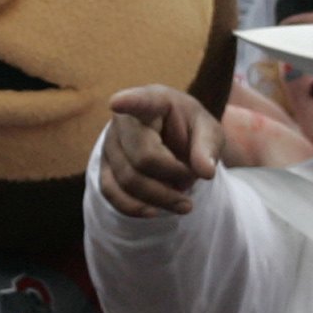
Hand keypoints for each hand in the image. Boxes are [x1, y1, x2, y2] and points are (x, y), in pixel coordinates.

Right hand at [97, 85, 220, 217]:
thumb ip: (209, 147)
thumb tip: (206, 172)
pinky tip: (155, 211)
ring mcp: (109, 144)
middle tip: (191, 179)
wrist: (172, 141)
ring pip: (127, 180)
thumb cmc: (190, 130)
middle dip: (172, 178)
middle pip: (143, 158)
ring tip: (182, 200)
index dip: (129, 102)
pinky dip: (135, 207)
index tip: (118, 102)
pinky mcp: (104, 167)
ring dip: (159, 197)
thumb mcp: (208, 132)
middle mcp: (124, 120)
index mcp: (154, 101)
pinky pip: (111, 192)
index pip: (141, 101)